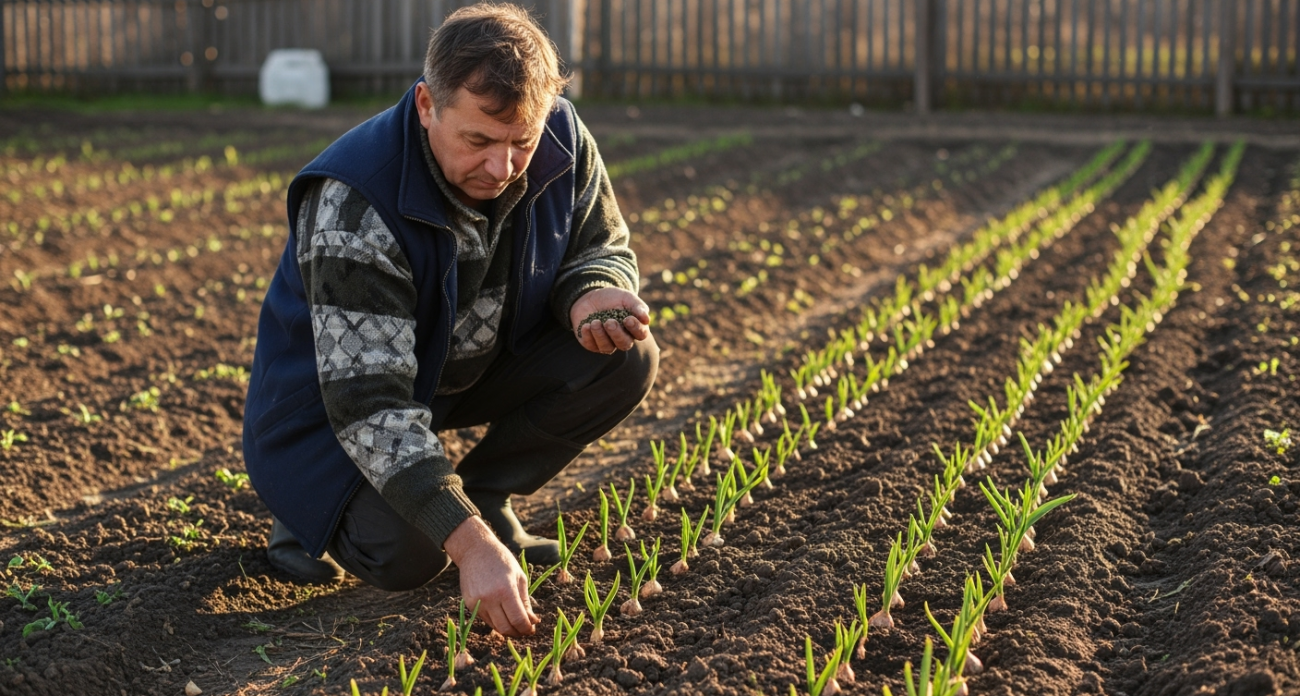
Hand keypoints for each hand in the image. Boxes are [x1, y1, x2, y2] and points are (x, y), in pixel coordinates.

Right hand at [444, 516, 538, 636]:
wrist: (474, 550)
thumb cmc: (501, 560)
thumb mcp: (519, 577)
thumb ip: (526, 601)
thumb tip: (533, 622)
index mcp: (506, 589)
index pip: (518, 619)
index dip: (527, 628)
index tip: (532, 628)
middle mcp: (490, 598)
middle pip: (505, 628)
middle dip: (518, 632)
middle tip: (525, 629)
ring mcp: (477, 602)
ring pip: (495, 626)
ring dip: (507, 629)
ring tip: (515, 623)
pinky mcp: (469, 604)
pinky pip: (485, 620)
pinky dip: (496, 621)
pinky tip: (503, 614)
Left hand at [569, 287, 651, 353]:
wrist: (591, 297)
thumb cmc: (613, 298)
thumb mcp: (626, 297)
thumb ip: (637, 306)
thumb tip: (646, 319)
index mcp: (634, 328)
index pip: (641, 334)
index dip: (636, 328)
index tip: (628, 319)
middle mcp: (622, 339)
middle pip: (624, 344)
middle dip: (617, 334)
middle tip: (609, 322)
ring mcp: (607, 343)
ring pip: (607, 348)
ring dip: (601, 336)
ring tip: (595, 322)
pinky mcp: (592, 344)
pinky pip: (591, 346)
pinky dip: (588, 336)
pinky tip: (586, 326)